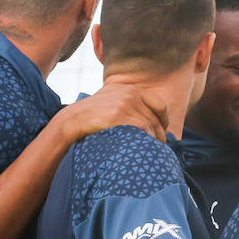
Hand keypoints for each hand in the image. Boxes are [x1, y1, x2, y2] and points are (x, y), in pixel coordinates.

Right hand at [55, 84, 169, 143]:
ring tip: (154, 149)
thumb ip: (131, 102)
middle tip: (160, 145)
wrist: (75, 118)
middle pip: (155, 117)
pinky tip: (145, 147)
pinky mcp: (119, 115)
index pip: (159, 104)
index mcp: (132, 89)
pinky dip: (147, 140)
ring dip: (155, 140)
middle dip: (160, 133)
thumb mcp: (113, 99)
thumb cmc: (95, 114)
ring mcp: (125, 103)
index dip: (164, 120)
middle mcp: (131, 93)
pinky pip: (142, 130)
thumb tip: (153, 119)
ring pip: (150, 125)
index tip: (163, 130)